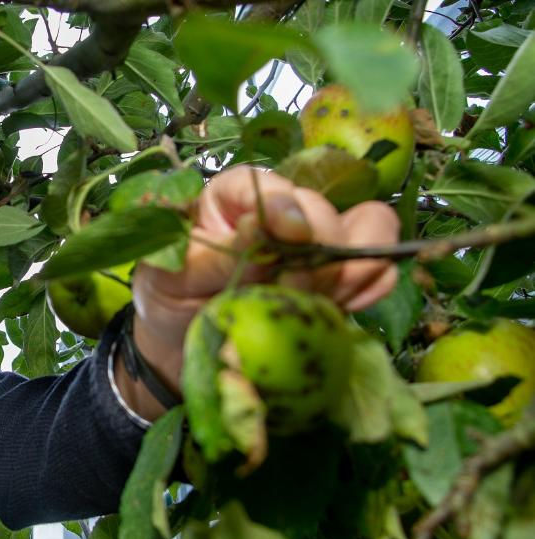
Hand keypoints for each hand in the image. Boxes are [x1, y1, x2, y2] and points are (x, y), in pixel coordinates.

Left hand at [132, 165, 400, 352]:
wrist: (186, 340)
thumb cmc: (172, 296)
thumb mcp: (174, 277)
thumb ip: (215, 257)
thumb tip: (259, 233)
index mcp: (230, 197)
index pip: (264, 186)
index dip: (283, 205)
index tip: (293, 234)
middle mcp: (282, 209)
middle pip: (323, 212)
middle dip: (314, 255)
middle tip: (288, 294)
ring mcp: (318, 240)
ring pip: (369, 229)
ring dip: (347, 271)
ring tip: (310, 304)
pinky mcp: (341, 274)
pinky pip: (378, 270)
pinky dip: (366, 290)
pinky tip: (335, 312)